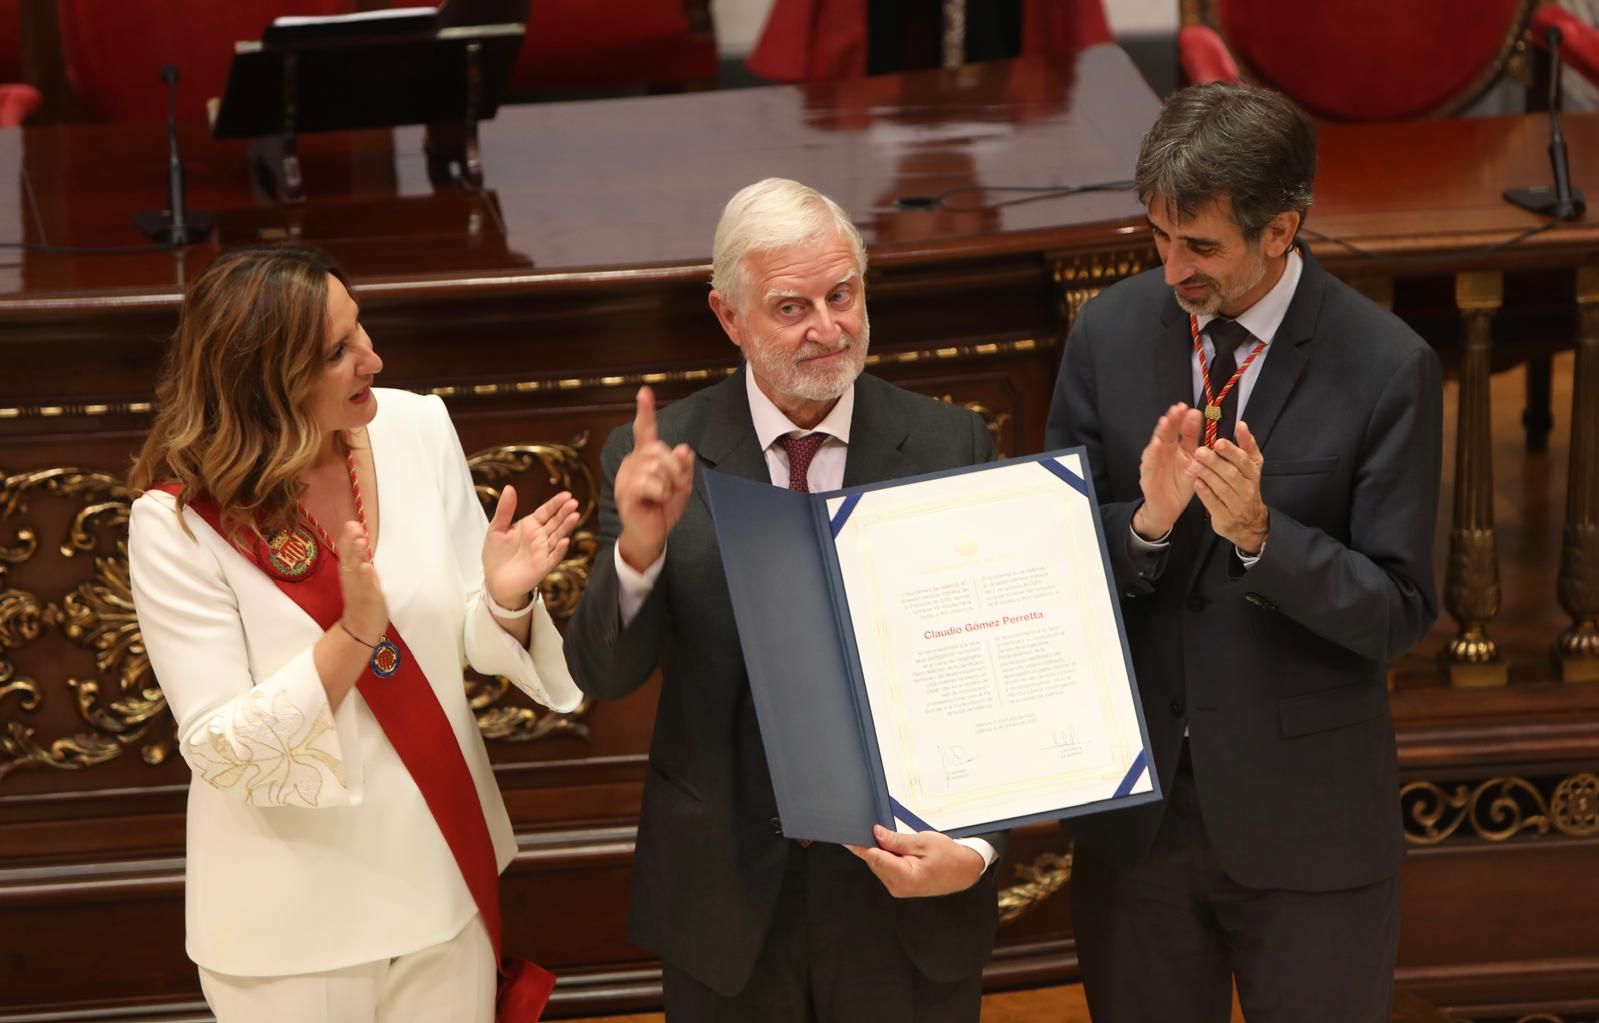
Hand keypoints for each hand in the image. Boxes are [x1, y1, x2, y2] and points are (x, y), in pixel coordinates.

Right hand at [336, 520, 386, 643]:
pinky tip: (367, 566)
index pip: (347, 553)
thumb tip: (360, 540)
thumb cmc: (364, 602)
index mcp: (350, 574)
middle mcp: (351, 580)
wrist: (360, 631)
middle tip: (354, 526)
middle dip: (351, 543)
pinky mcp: (367, 600)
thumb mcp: (363, 578)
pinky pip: (365, 587)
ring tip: (361, 540)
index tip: (352, 523)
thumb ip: (361, 561)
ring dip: (357, 555)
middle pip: (348, 559)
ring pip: (355, 571)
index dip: (348, 539)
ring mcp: (358, 590)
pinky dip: (365, 576)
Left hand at [482, 486, 579, 609]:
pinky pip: (554, 557)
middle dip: (565, 512)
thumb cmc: (496, 555)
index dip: (556, 503)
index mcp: (530, 526)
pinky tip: (565, 541)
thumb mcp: (497, 528)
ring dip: (566, 527)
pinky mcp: (543, 566)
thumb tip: (509, 487)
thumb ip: (505, 509)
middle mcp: (540, 537)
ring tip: (574, 516)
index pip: (546, 511)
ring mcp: (543, 551)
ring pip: (558, 536)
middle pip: (556, 522)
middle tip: (574, 503)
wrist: (494, 581)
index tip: (567, 495)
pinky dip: (560, 550)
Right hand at [615, 386, 694, 571]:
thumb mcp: (681, 485)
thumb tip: (682, 449)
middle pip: (659, 450)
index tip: (644, 392)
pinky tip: (655, 502)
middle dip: (675, 469)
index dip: (645, 411)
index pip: (645, 430)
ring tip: (662, 497)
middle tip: (673, 487)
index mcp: (645, 457)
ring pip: (656, 466)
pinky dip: (661, 493)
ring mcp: (626, 477)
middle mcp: (632, 462)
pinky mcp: (625, 492)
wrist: (652, 535)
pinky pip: (649, 483)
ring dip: (668, 484)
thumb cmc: (664, 508)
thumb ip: (683, 467)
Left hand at [845, 825, 986, 897]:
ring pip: (879, 863)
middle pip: (874, 861)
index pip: (875, 858)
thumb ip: (897, 840)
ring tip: (897, 840)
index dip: (860, 845)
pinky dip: (887, 856)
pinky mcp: (899, 884)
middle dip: (873, 844)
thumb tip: (876, 833)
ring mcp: (898, 887)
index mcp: (905, 877)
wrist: (965, 871)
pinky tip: (896, 848)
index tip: (847, 835)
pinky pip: (886, 867)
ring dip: (881, 850)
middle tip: (875, 827)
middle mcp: (898, 886)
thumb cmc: (950, 856)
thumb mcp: (923, 842)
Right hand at [1133, 403, 1201, 539]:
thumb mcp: (1193, 467)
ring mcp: (1154, 462)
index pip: (1181, 431)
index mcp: (1178, 450)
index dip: (1185, 420)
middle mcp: (1165, 453)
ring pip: (1157, 444)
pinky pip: (1149, 463)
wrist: (1167, 510)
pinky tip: (1157, 444)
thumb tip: (1212, 436)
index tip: (1193, 410)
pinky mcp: (1147, 475)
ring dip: (1161, 432)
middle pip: (1168, 433)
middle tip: (1178, 408)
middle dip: (1172, 420)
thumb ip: (1199, 451)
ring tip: (1166, 420)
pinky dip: (1152, 453)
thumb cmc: (1180, 487)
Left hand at [1188, 420, 1269, 553]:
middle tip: (1200, 451)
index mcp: (1252, 473)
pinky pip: (1215, 504)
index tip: (1218, 442)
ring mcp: (1237, 504)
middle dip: (1215, 462)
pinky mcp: (1225, 517)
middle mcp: (1247, 489)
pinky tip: (1196, 483)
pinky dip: (1205, 493)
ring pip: (1222, 488)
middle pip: (1232, 474)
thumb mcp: (1251, 467)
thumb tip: (1241, 424)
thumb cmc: (1245, 488)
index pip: (1244, 461)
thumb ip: (1247, 446)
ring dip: (1208, 475)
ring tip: (1194, 464)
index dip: (1232, 451)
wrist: (1249, 523)